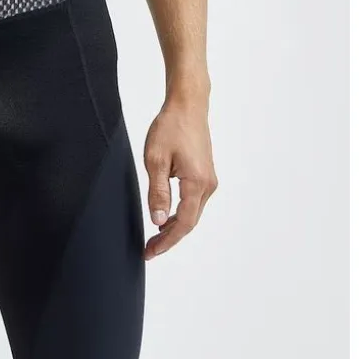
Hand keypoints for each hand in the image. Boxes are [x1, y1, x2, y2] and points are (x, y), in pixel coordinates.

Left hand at [143, 89, 217, 259]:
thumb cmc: (170, 127)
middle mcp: (208, 185)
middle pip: (189, 222)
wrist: (187, 106)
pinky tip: (166, 215)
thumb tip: (157, 220)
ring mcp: (209, 180)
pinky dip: (180, 213)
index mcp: (196, 183)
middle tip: (149, 249)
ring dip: (174, 226)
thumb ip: (158, 191)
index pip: (182, 224)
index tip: (150, 252)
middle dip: (169, 238)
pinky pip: (194, 202)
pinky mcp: (205, 175)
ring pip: (192, 213)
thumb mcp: (155, 159)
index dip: (166, 241)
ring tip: (154, 236)